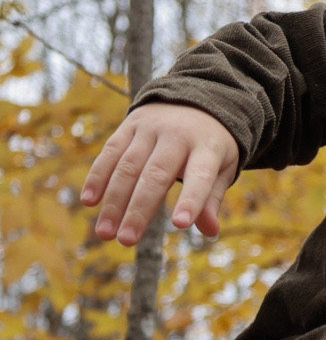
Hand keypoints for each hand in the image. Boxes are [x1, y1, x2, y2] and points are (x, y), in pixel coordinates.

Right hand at [82, 103, 239, 245]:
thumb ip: (212, 198)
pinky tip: (90, 201)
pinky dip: (98, 176)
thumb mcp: (222, 167)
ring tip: (105, 232)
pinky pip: (110, 152)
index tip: (180, 224)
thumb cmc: (210, 146)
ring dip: (113, 201)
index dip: (191, 199)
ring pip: (128, 166)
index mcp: (207, 147)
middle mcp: (177, 135)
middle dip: (138, 209)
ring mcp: (151, 128)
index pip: (199, 175)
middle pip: (155, 175)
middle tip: (126, 241)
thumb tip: (210, 231)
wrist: (195, 98)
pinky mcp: (130, 125)